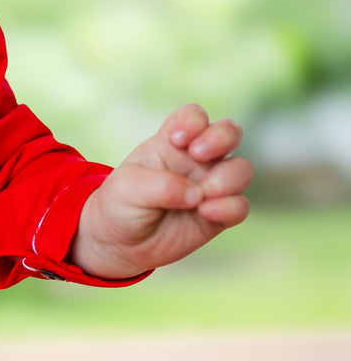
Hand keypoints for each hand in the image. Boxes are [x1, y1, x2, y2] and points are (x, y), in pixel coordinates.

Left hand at [70, 103, 252, 278]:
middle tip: (199, 154)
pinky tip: (206, 213)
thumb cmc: (120, 205)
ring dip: (226, 179)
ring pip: (241, 170)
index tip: (176, 139)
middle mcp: (195, 161)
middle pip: (229, 132)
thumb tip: (198, 194)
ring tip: (201, 197)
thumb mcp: (126, 189)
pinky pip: (240, 206)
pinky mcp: (219, 214)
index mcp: (170, 144)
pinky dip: (229, 208)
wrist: (120, 244)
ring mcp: (210, 186)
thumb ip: (161, 185)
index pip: (193, 116)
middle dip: (222, 137)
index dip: (193, 121)